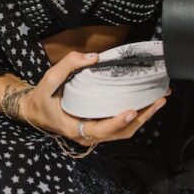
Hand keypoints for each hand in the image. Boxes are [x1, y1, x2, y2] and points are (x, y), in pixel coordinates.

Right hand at [18, 50, 169, 146]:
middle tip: (158, 100)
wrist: (34, 111)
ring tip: (159, 100)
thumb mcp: (50, 78)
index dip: (117, 122)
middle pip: (119, 133)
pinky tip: (146, 103)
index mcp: (74, 128)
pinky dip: (135, 117)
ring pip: (123, 132)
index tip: (132, 110)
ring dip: (143, 118)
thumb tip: (94, 57)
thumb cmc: (42, 96)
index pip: (100, 129)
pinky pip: (120, 128)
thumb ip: (70, 65)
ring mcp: (93, 134)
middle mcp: (87, 136)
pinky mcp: (98, 128)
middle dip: (141, 118)